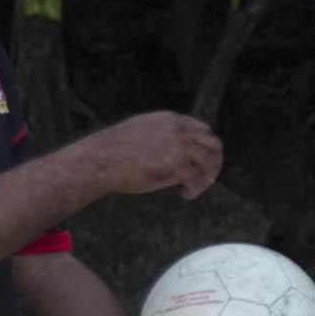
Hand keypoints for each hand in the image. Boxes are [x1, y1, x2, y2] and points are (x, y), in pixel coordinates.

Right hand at [88, 111, 224, 199]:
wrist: (100, 159)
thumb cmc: (114, 150)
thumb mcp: (140, 132)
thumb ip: (158, 135)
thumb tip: (168, 150)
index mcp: (171, 120)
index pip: (204, 130)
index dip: (205, 148)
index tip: (198, 163)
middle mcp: (179, 130)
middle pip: (214, 145)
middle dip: (214, 163)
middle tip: (205, 179)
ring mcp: (179, 146)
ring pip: (210, 163)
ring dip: (207, 179)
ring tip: (194, 189)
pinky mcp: (176, 165)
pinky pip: (197, 180)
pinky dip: (195, 190)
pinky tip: (184, 195)